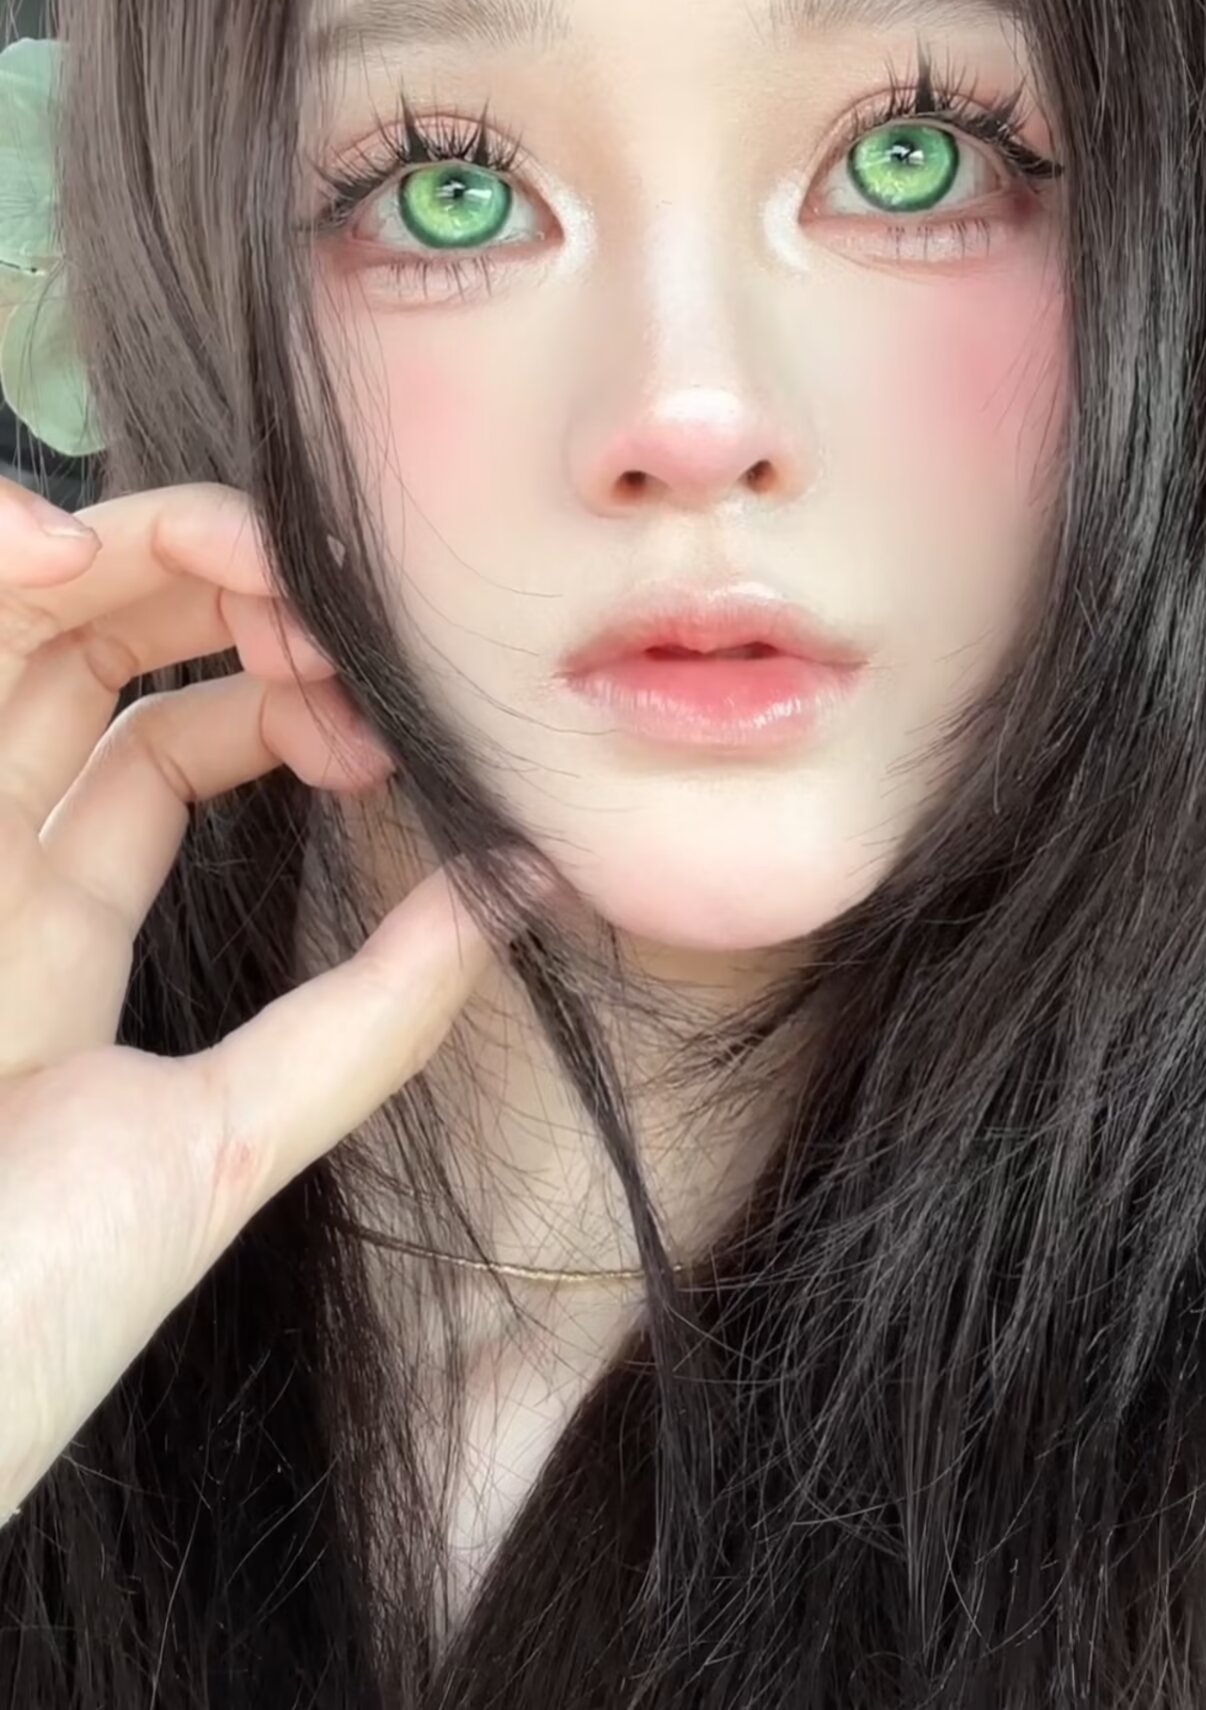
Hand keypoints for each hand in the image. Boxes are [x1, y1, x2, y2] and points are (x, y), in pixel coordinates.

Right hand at [0, 480, 498, 1518]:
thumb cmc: (31, 1304)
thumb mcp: (228, 1139)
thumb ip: (368, 1015)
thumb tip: (515, 888)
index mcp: (56, 935)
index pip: (159, 747)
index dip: (265, 687)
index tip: (364, 694)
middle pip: (78, 659)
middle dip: (198, 583)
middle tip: (312, 579)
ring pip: (5, 631)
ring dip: (113, 552)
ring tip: (229, 541)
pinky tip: (53, 542)